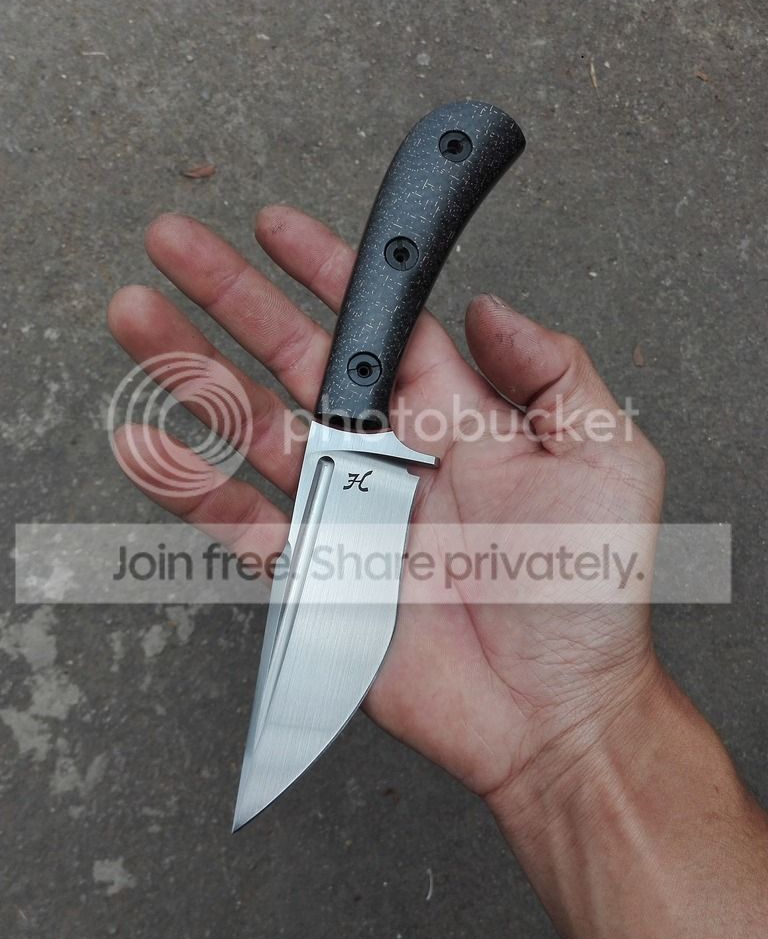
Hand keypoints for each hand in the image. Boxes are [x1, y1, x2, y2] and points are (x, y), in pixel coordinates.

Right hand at [108, 207, 665, 801]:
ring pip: (253, 426)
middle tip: (174, 245)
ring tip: (136, 318)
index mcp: (455, 418)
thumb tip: (489, 306)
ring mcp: (349, 512)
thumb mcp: (605, 458)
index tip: (277, 228)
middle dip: (233, 299)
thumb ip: (554, 371)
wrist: (554, 709)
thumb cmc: (589, 594)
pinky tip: (147, 445)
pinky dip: (190, 487)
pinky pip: (240, 522)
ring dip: (190, 371)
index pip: (378, 326)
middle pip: (297, 360)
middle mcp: (392, 455)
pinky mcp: (319, 573)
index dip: (328, 273)